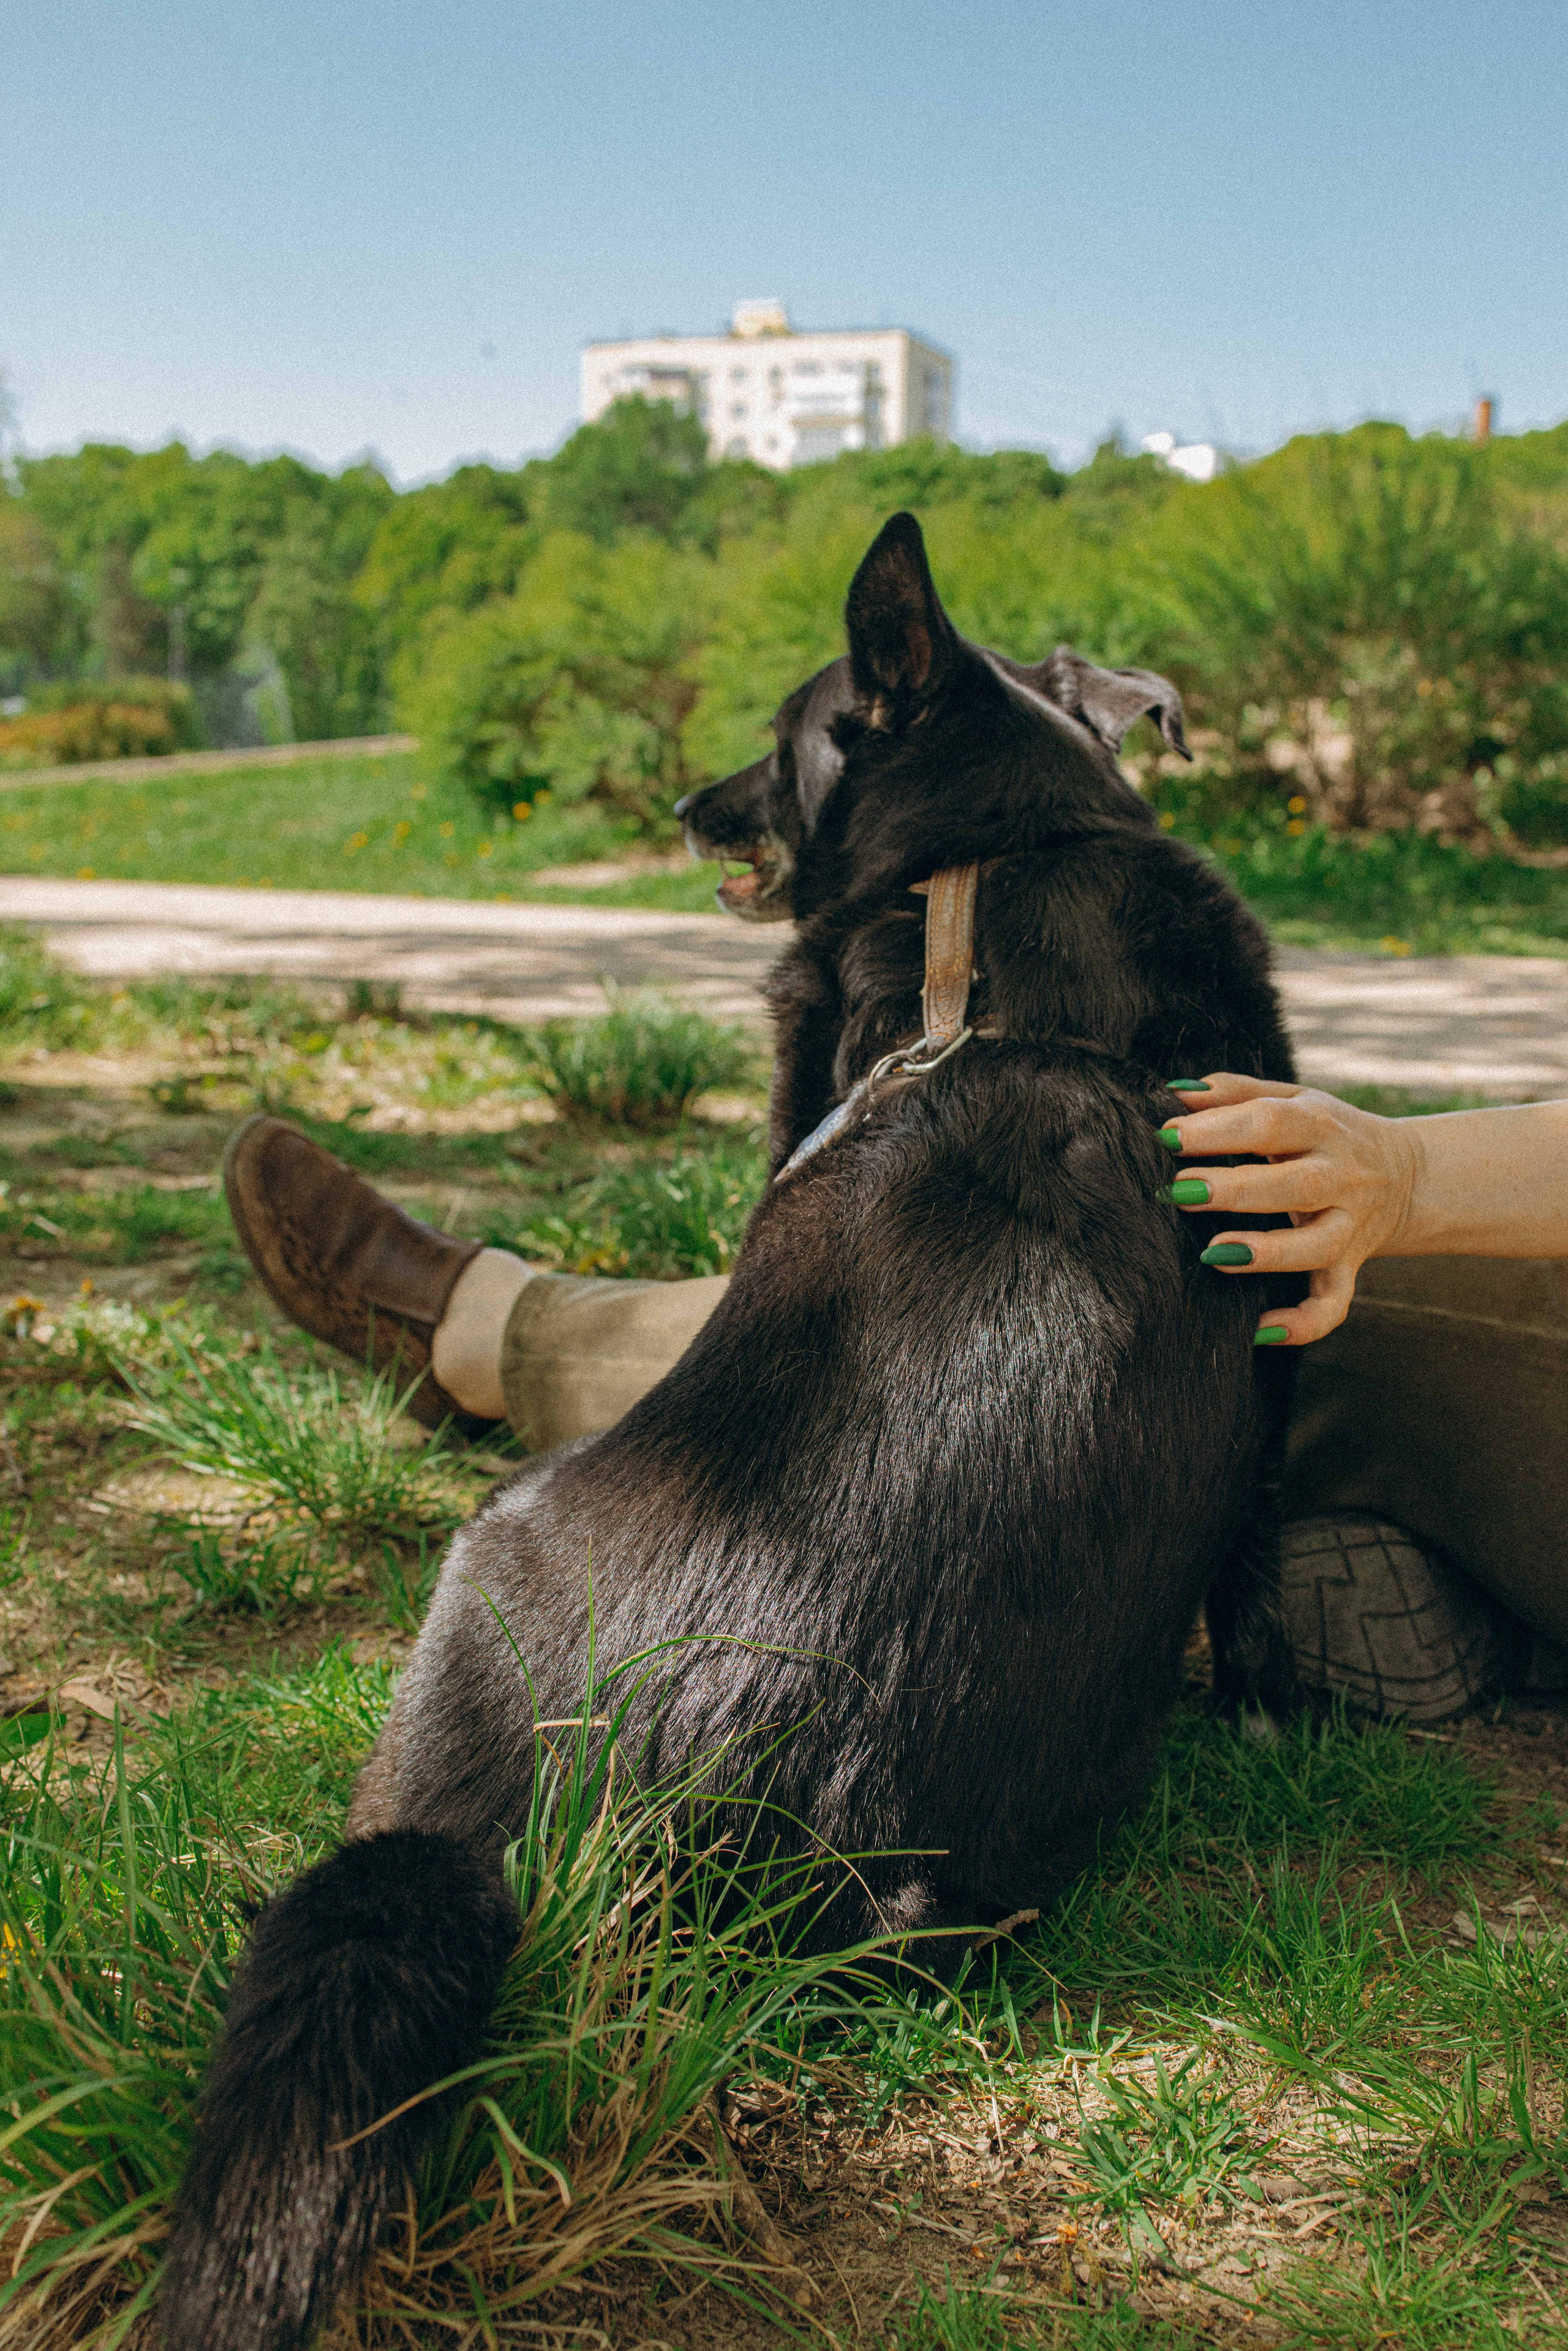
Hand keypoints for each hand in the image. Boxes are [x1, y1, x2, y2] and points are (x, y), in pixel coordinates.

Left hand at [1161, 1074, 1420, 1345]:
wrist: (1406, 1175)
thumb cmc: (1323, 1133)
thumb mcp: (1293, 1099)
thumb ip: (1236, 1093)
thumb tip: (1176, 1095)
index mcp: (1321, 1126)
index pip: (1271, 1123)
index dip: (1220, 1129)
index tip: (1168, 1135)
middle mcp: (1341, 1177)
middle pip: (1295, 1185)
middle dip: (1236, 1190)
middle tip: (1181, 1190)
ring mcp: (1348, 1227)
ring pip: (1316, 1247)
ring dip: (1268, 1253)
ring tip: (1215, 1253)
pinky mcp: (1348, 1267)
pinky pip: (1333, 1303)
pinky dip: (1303, 1324)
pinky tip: (1259, 1331)